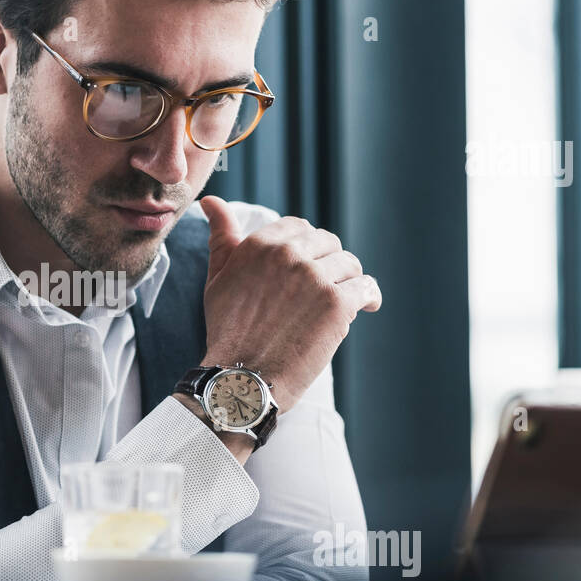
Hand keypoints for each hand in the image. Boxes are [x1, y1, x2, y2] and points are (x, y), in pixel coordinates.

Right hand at [198, 195, 381, 410]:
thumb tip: (211, 202)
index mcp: (260, 244)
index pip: (300, 227)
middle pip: (328, 243)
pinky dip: (369, 298)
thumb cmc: (228, 330)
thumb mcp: (218, 277)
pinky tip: (365, 308)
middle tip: (323, 290)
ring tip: (342, 301)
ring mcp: (315, 278)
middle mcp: (288, 255)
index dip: (307, 248)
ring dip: (350, 281)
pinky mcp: (337, 304)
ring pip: (350, 264)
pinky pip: (366, 288)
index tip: (305, 269)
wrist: (242, 377)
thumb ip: (222, 237)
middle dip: (330, 263)